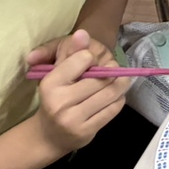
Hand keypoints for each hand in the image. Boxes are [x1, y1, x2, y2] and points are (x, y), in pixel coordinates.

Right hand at [29, 30, 128, 154]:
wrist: (48, 135)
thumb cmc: (54, 95)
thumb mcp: (55, 69)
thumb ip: (68, 49)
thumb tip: (82, 33)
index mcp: (50, 84)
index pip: (85, 58)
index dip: (90, 58)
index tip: (88, 63)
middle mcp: (60, 103)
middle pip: (103, 76)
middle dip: (110, 71)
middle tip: (109, 72)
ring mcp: (73, 120)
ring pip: (112, 92)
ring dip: (119, 84)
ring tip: (117, 81)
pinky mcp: (86, 132)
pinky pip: (114, 108)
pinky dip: (118, 99)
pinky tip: (111, 98)